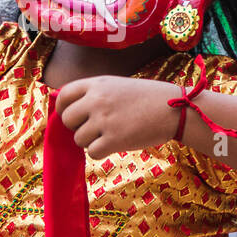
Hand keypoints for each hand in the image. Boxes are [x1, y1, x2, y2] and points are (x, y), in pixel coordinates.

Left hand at [55, 76, 177, 159]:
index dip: (62, 109)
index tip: (69, 116)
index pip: (64, 95)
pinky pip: (92, 152)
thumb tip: (63, 106)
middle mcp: (97, 100)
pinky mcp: (114, 140)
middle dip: (77, 127)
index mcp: (97, 84)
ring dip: (91, 141)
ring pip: (79, 139)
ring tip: (110, 134)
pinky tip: (115, 144)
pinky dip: (101, 152)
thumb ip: (92, 93)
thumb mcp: (116, 85)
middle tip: (94, 128)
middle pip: (67, 120)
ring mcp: (104, 120)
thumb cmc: (145, 98)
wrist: (173, 109)